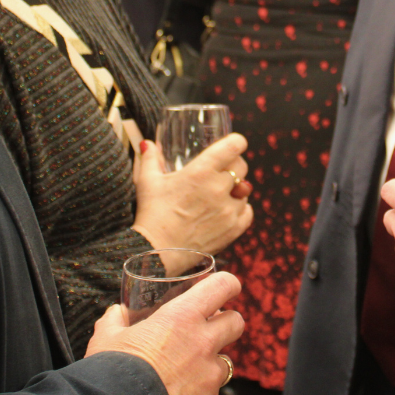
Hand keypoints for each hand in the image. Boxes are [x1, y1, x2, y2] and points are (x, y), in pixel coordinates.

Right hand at [87, 272, 243, 394]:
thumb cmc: (112, 372)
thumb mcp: (107, 338)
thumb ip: (115, 320)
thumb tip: (115, 313)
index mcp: (182, 318)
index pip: (223, 286)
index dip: (227, 284)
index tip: (226, 287)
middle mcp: (203, 344)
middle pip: (236, 322)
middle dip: (226, 322)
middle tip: (209, 327)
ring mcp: (209, 377)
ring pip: (225, 363)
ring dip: (211, 362)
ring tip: (185, 370)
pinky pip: (211, 394)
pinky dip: (199, 393)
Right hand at [133, 134, 252, 258]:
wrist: (156, 252)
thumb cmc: (152, 214)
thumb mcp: (148, 182)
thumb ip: (150, 158)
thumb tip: (147, 143)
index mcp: (201, 171)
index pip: (234, 146)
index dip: (236, 142)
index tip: (233, 145)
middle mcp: (218, 188)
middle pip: (241, 167)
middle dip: (232, 166)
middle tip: (220, 172)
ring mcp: (228, 210)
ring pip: (244, 190)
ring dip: (235, 190)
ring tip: (219, 196)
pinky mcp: (233, 229)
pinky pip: (248, 212)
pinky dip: (241, 210)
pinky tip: (227, 210)